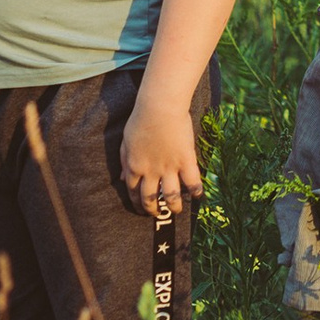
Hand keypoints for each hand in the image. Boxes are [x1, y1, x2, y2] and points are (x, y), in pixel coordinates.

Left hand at [122, 98, 201, 216]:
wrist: (160, 106)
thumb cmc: (141, 119)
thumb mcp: (126, 141)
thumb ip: (124, 162)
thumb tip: (122, 179)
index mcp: (134, 166)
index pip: (133, 192)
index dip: (136, 203)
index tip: (140, 208)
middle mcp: (151, 171)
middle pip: (150, 198)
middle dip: (152, 210)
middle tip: (156, 213)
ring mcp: (169, 167)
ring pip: (171, 197)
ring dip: (173, 207)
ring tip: (176, 210)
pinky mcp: (186, 160)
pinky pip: (192, 182)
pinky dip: (196, 192)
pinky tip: (197, 196)